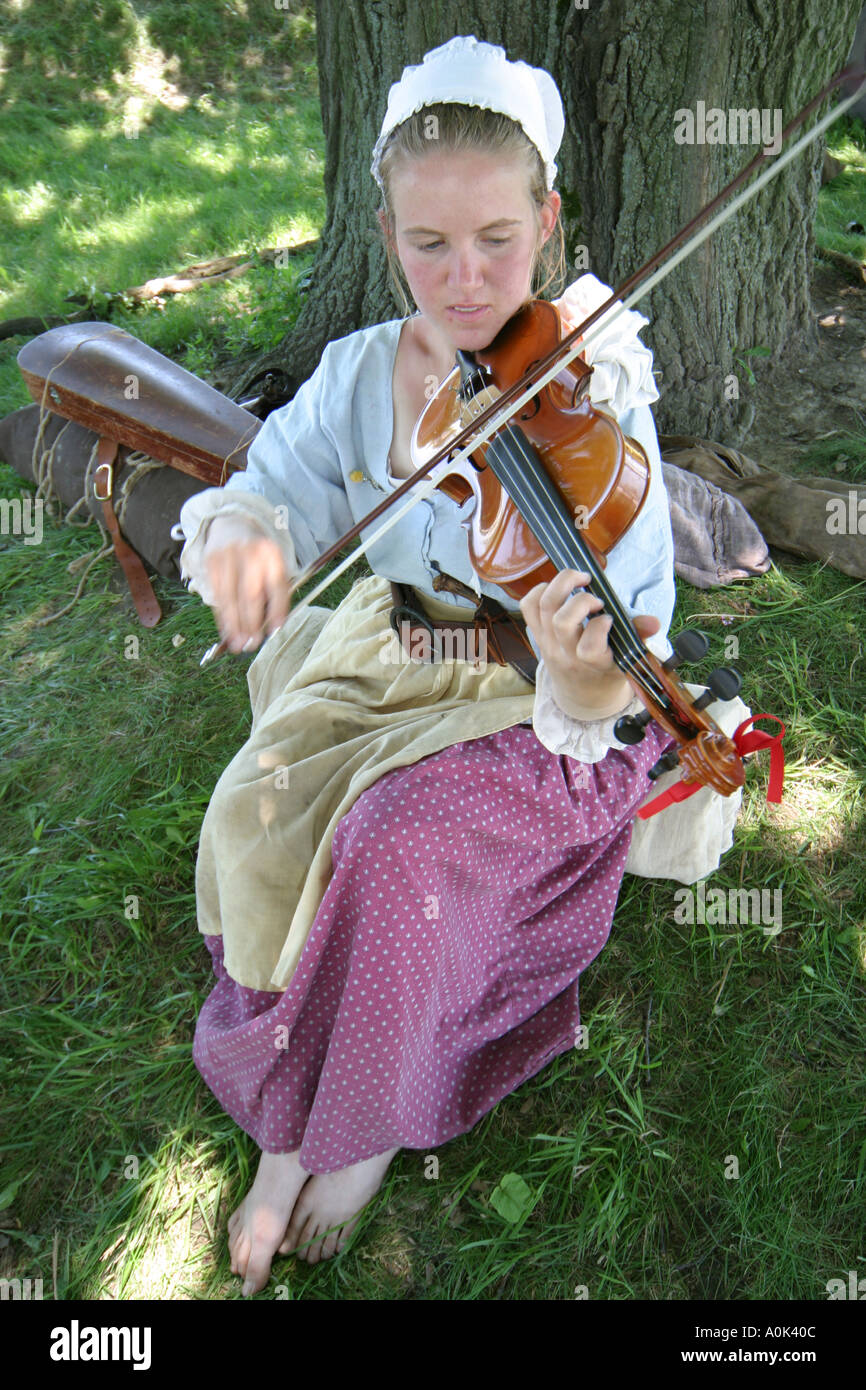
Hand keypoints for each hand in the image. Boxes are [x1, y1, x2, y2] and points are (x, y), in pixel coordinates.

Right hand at [203, 514, 292, 653]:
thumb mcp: (272, 563)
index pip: (277, 585)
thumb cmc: (257, 553)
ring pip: (231, 597)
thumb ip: (275, 591)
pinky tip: (227, 631)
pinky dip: (222, 616)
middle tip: (253, 644)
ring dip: (234, 625)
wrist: (231, 524)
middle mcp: (250, 552)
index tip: (275, 631)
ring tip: (238, 645)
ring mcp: (228, 555)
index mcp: (272, 553)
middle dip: (252, 623)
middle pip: (251, 593)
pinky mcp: (210, 561)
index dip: (277, 610)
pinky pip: (217, 595)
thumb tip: (272, 627)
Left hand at [520, 569, 659, 719]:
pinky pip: (528, 606)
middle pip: (562, 622)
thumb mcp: (628, 658)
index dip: (599, 627)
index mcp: (594, 664)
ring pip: (544, 607)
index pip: (588, 648)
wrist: (582, 694)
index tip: (610, 619)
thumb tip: (654, 622)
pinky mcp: (537, 635)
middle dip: (581, 600)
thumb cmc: (608, 669)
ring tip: (580, 580)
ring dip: (562, 585)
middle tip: (596, 598)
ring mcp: (548, 645)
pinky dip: (540, 590)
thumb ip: (639, 636)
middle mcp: (567, 655)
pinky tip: (559, 589)